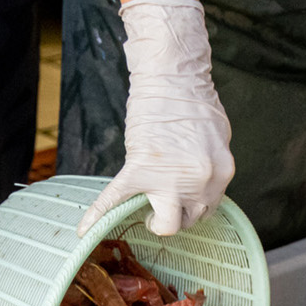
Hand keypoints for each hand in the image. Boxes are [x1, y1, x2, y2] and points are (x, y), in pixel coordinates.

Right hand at [78, 0, 233, 237]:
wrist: (171, 75)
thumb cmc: (194, 100)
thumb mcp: (218, 139)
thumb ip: (210, 166)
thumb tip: (199, 183)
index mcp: (220, 174)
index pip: (209, 208)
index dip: (193, 205)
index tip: (183, 200)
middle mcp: (199, 182)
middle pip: (189, 221)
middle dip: (177, 214)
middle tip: (165, 201)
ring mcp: (169, 180)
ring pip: (165, 223)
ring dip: (156, 217)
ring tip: (146, 205)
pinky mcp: (140, 170)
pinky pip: (116, 200)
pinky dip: (99, 216)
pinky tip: (85, 231)